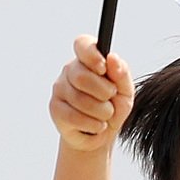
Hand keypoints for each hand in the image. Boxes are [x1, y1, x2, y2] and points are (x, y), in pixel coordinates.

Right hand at [50, 36, 134, 152]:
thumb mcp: (125, 92)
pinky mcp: (55, 109)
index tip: (103, 67)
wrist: (102, 135)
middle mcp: (70, 71)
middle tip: (110, 99)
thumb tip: (112, 57)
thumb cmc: (113, 108)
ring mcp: (60, 89)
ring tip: (105, 115)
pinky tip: (96, 125)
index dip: (91, 54)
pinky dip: (93, 124)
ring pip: (80, 99)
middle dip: (104, 92)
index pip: (82, 44)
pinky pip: (74, 117)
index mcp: (87, 61)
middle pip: (82, 76)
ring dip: (102, 112)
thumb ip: (121, 74)